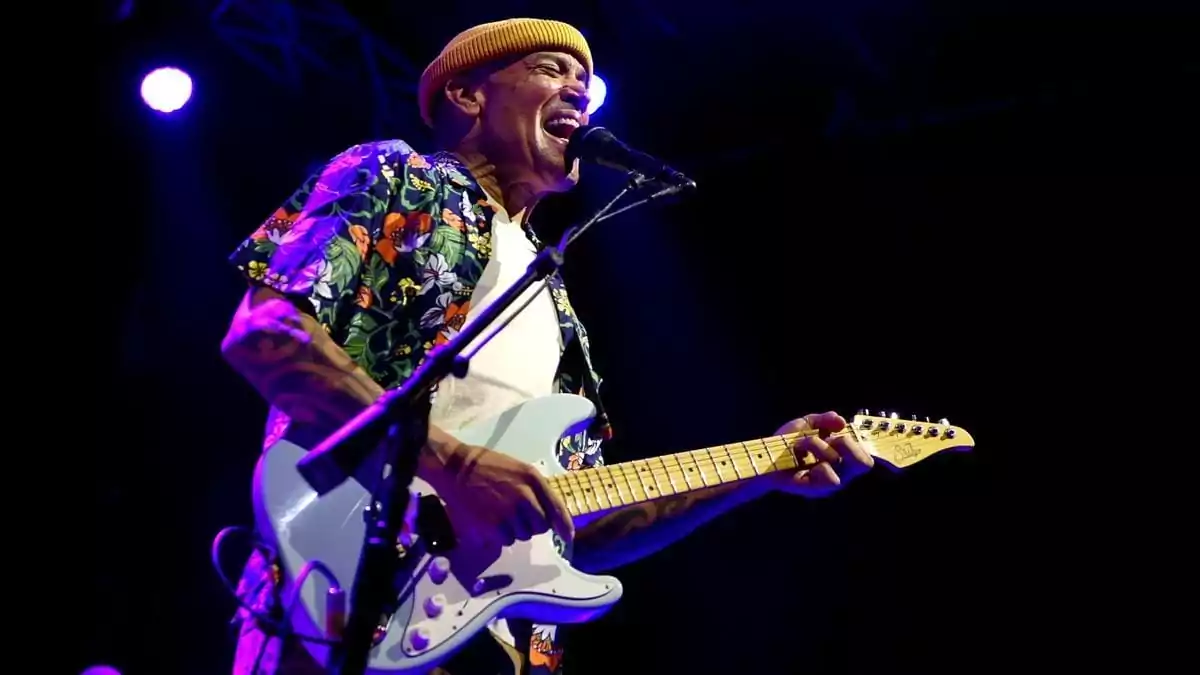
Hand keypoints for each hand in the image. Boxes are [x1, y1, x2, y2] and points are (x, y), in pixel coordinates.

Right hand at [435, 443, 574, 548]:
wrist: (457, 469)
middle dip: (532, 524)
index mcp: (532, 480)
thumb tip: (556, 519)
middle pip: (539, 527)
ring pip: (522, 536)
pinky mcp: (491, 527)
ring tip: (501, 515)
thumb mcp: (521, 470)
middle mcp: (524, 498)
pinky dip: (500, 536)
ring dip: (515, 531)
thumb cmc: (491, 467)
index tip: (567, 536)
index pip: (556, 509)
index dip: (564, 526)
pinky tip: (491, 521)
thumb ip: (540, 491)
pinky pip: (505, 541)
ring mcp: (507, 514)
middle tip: (518, 515)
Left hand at [771, 411, 873, 496]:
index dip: (858, 442)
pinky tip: (800, 455)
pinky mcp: (816, 490)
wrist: (764, 455)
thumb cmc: (788, 443)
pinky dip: (814, 458)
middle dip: (848, 443)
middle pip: (865, 463)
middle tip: (830, 438)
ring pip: (839, 461)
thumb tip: (841, 421)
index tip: (838, 432)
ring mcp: (828, 483)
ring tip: (802, 442)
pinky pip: (830, 476)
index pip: (866, 457)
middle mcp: (839, 473)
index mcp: (841, 459)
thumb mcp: (807, 424)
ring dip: (819, 445)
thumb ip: (824, 420)